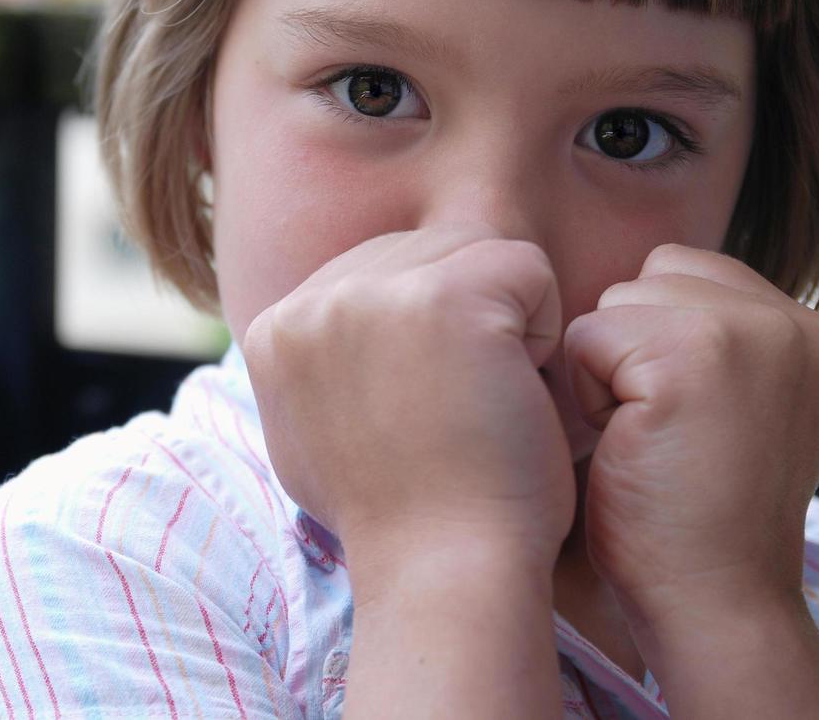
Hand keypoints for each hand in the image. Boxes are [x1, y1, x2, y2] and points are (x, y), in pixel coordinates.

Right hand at [241, 224, 577, 578]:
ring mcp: (372, 293)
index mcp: (273, 329)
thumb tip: (330, 321)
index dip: (421, 331)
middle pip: (421, 249)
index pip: (373, 272)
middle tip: (462, 403)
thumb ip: (316, 366)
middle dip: (460, 314)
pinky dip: (544, 327)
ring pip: (473, 248)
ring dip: (501, 315)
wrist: (440, 569)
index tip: (423, 406)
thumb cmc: (397, 516)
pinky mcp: (446, 296)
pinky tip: (518, 390)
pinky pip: (525, 266)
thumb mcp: (312, 436)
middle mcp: (311, 300)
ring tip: (485, 395)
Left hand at [563, 244, 818, 620]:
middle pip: (648, 277)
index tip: (680, 418)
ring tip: (648, 438)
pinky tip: (629, 444)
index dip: (651, 340)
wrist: (712, 601)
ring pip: (614, 302)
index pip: (684, 271)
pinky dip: (587, 393)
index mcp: (810, 332)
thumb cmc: (693, 514)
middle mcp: (794, 322)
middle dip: (628, 350)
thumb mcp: (728, 407)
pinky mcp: (690, 357)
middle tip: (662, 433)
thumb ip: (709, 339)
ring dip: (605, 371)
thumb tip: (630, 289)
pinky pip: (586, 336)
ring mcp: (748, 334)